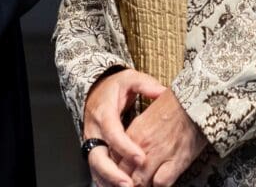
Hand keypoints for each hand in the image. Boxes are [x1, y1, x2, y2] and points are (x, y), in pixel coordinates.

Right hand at [82, 68, 165, 186]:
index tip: (141, 158)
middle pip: (98, 156)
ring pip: (95, 166)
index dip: (125, 147)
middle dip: (112, 172)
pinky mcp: (94, 150)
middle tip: (130, 184)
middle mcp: (94, 130)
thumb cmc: (115, 87)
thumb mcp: (130, 79)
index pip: (112, 132)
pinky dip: (106, 181)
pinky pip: (97, 169)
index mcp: (103, 113)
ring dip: (109, 181)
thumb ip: (146, 85)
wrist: (95, 90)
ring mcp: (93, 142)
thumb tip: (163, 92)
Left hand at [123, 89, 206, 186]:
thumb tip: (131, 145)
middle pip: (125, 172)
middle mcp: (142, 145)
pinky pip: (161, 183)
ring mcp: (158, 154)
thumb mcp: (148, 115)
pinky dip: (158, 186)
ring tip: (145, 184)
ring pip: (140, 181)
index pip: (115, 157)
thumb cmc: (174, 106)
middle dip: (127, 179)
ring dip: (141, 184)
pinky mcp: (176, 162)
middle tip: (130, 181)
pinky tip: (159, 184)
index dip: (118, 167)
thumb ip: (137, 133)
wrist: (195, 102)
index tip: (122, 171)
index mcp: (134, 132)